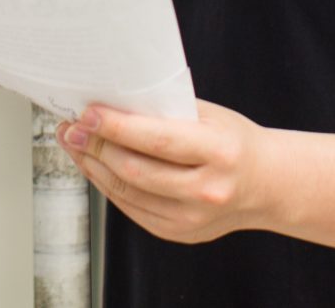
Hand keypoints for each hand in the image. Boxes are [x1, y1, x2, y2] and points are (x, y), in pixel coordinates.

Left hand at [58, 101, 270, 243]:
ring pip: (128, 192)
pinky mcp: (178, 232)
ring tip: (75, 144)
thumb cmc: (233, 141)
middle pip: (136, 170)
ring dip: (94, 166)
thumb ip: (167, 111)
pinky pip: (132, 209)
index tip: (88, 113)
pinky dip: (108, 186)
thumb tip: (114, 100)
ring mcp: (192, 217)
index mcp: (219, 152)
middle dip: (96, 147)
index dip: (117, 127)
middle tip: (70, 128)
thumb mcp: (210, 116)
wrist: (264, 183)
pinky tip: (96, 166)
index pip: (158, 140)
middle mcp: (207, 190)